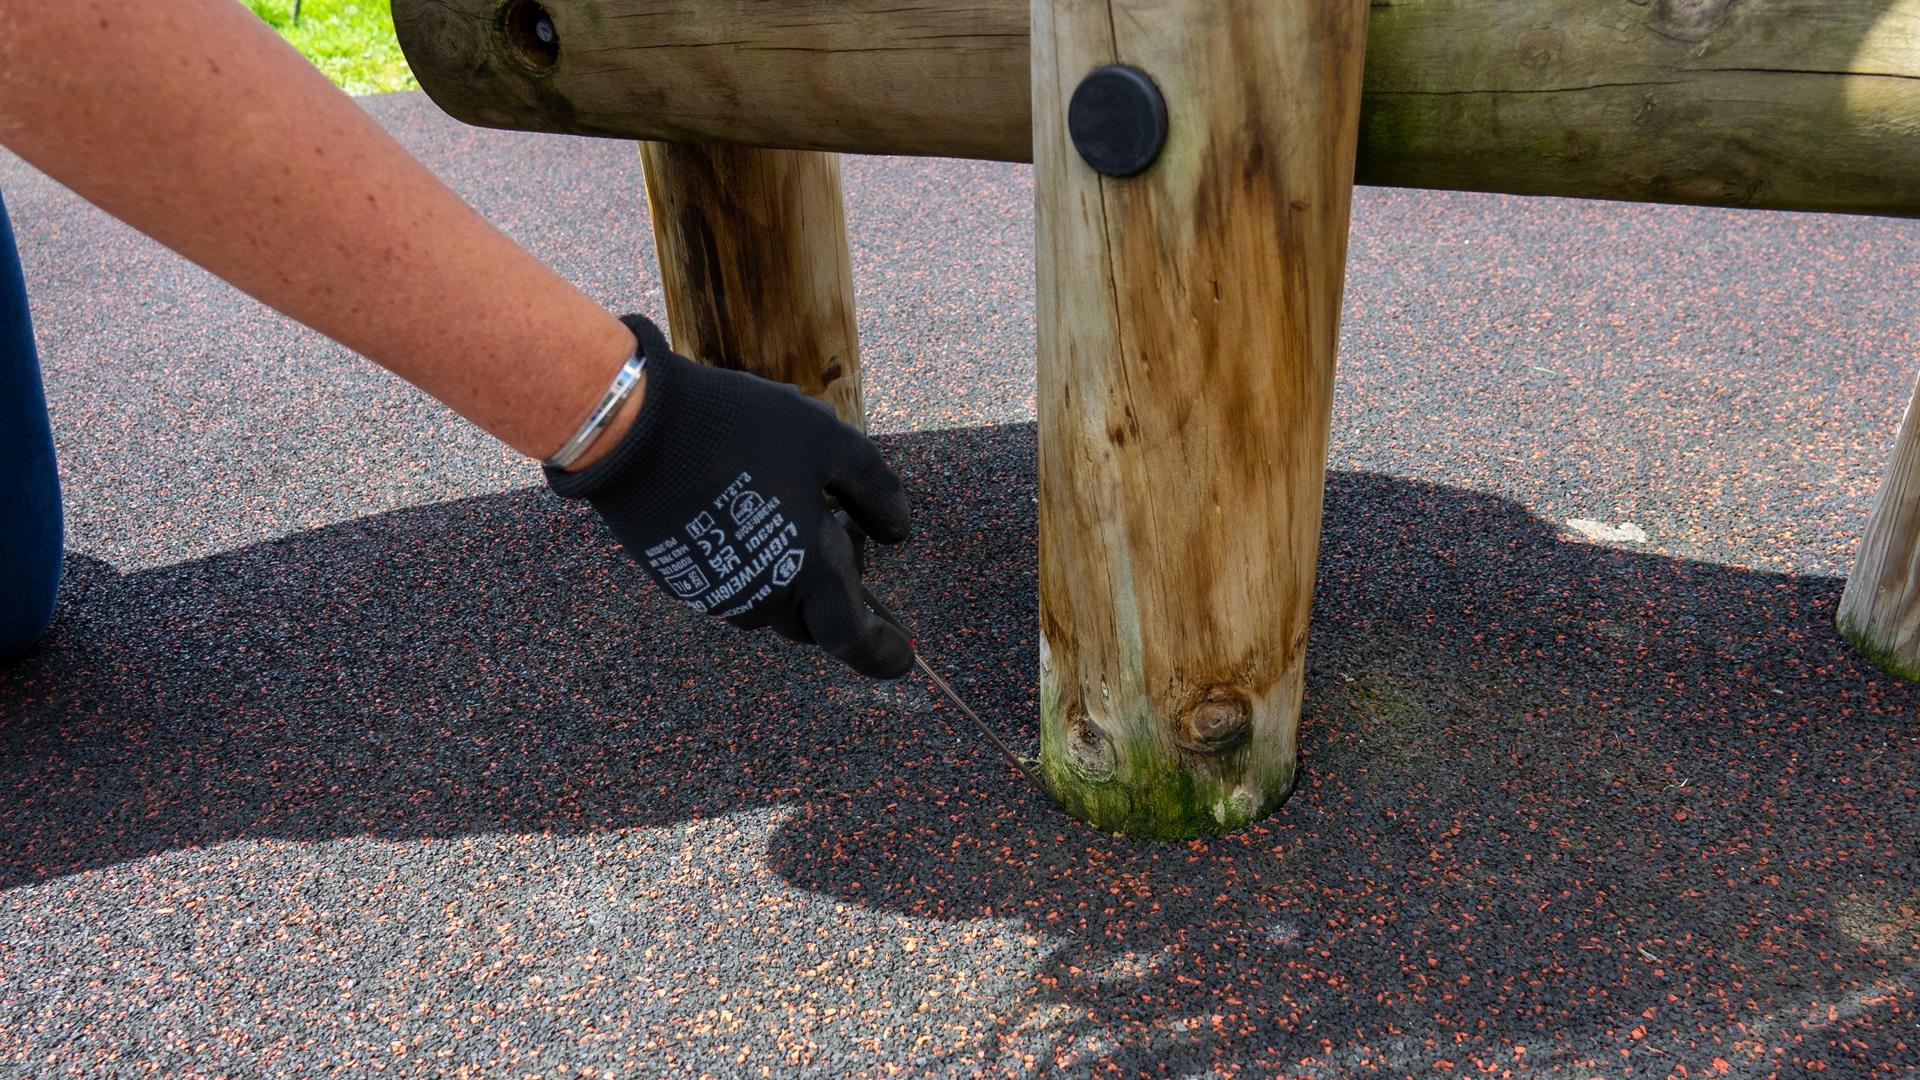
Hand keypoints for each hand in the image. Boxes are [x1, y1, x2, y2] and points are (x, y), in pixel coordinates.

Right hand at [546, 315, 913, 677]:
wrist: (630, 428)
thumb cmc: (740, 430)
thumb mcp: (828, 441)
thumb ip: (875, 490)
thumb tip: (897, 533)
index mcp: (808, 575)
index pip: (855, 642)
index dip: (884, 654)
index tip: (904, 655)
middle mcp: (762, 600)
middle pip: (814, 620)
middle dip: (839, 591)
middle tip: (844, 527)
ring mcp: (716, 594)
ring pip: (772, 601)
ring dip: (793, 573)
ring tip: (791, 504)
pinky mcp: (681, 578)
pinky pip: (734, 582)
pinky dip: (753, 557)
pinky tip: (746, 501)